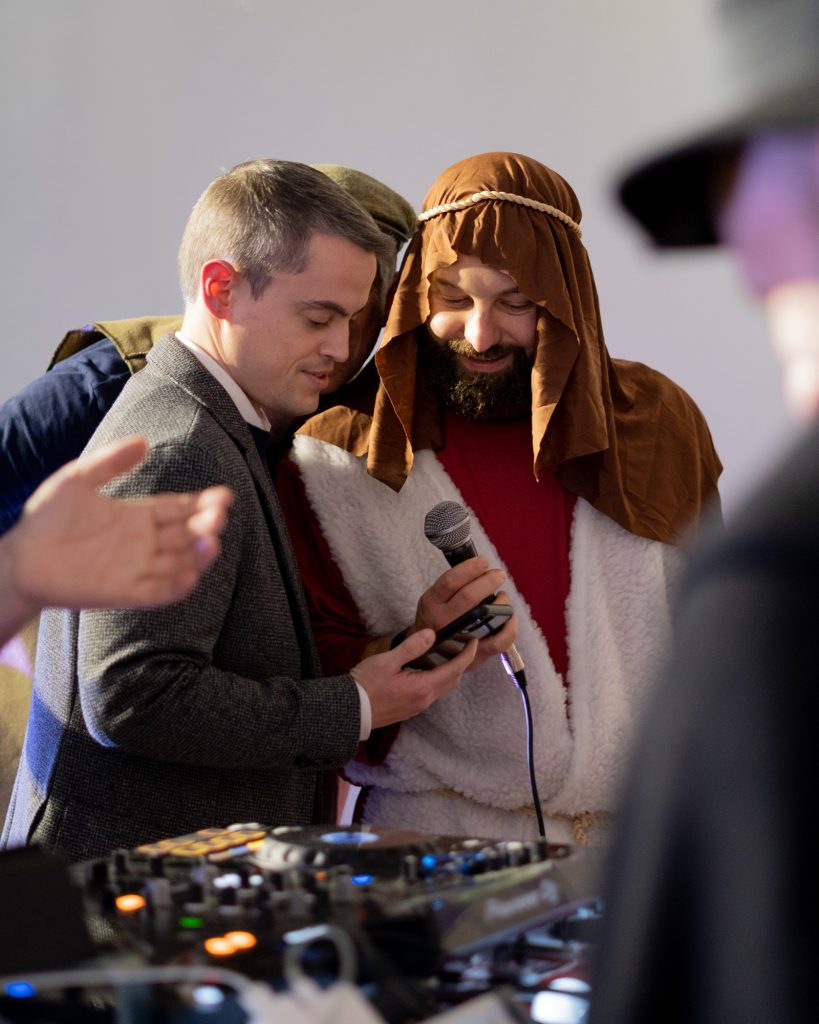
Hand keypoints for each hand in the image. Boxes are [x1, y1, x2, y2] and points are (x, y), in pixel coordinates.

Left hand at [3, 436, 232, 629]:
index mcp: (139, 516)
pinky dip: (177, 586)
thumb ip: (111, 461)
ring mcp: (137, 569)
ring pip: (181, 563)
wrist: (20, 557)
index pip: (181, 509)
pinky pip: (159, 592)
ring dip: (199, 555)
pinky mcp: (126, 592)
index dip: (203, 503)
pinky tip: (190, 573)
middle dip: (206, 525)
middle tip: (219, 515)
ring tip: (212, 541)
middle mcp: (145, 544)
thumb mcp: (78, 479)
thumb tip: (144, 441)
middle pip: (187, 535)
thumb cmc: (46, 518)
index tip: (224, 495)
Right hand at [350, 629, 476, 728]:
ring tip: (448, 653)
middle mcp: (425, 700)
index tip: (474, 641)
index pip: (454, 669)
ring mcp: (418, 706)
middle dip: (462, 663)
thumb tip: (431, 634)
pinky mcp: (410, 708)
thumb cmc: (366, 685)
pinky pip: (432, 692)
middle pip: (453, 680)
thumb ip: (411, 647)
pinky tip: (428, 668)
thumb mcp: (387, 661)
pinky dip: (438, 678)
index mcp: (422, 687)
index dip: (467, 655)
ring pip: (443, 687)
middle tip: (464, 645)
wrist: (350, 711)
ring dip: (450, 671)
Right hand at [411, 557, 518, 669]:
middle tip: (499, 575)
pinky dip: (510, 627)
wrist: (427, 654)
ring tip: (503, 597)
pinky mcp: (474, 656)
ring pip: (486, 618)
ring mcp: (458, 641)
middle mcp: (442, 622)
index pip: (450, 581)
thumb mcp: (433, 599)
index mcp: (431, 604)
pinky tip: (510, 618)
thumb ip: (452, 585)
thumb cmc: (437, 620)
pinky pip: (499, 642)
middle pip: (468, 596)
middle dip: (489, 580)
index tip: (483, 561)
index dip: (470, 568)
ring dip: (502, 602)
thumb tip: (479, 566)